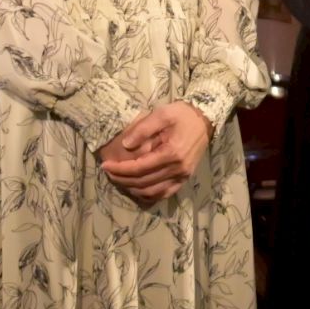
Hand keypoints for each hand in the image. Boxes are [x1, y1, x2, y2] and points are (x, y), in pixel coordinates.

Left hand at [97, 102, 212, 206]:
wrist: (205, 120)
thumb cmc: (182, 115)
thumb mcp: (161, 114)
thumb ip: (142, 129)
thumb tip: (125, 145)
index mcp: (171, 153)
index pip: (139, 168)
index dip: (120, 169)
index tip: (105, 165)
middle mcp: (178, 169)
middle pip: (143, 182)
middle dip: (122, 179)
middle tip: (108, 172)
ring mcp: (183, 176)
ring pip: (153, 191)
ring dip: (133, 189)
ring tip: (120, 180)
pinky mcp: (185, 178)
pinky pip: (165, 193)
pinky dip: (149, 194)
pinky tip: (138, 189)